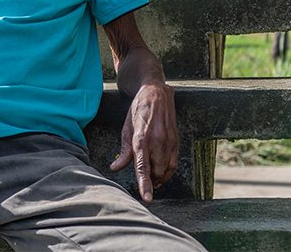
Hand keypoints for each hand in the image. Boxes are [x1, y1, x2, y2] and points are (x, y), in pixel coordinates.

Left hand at [109, 81, 178, 202]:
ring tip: (151, 176)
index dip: (145, 184)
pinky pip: (174, 163)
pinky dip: (168, 171)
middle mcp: (156, 140)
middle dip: (150, 179)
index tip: (147, 198)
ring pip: (165, 169)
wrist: (155, 92)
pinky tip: (161, 173)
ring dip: (158, 177)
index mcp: (141, 138)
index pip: (143, 167)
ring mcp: (168, 140)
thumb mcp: (126, 128)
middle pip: (155, 171)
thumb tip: (115, 168)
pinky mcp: (176, 139)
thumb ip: (123, 151)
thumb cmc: (138, 110)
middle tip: (143, 178)